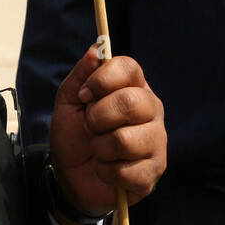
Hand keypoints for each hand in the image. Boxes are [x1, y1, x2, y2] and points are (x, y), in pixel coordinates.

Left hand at [48, 46, 165, 223]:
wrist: (70, 176)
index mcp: (133, 86)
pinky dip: (106, 172)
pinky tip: (107, 170)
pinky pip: (127, 171)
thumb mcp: (69, 100)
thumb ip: (82, 74)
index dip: (103, 79)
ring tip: (98, 150)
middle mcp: (151, 110)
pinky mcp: (153, 172)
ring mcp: (156, 141)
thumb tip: (97, 48)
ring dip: (100, 147)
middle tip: (89, 126)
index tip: (84, 95)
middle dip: (98, 117)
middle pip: (131, 102)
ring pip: (125, 139)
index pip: (129, 68)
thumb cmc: (74, 134)